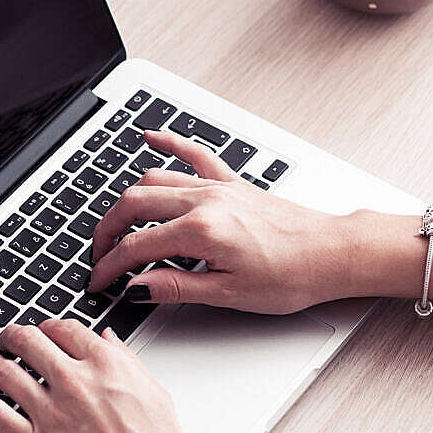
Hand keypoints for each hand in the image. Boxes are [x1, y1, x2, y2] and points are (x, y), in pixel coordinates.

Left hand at [0, 319, 231, 432]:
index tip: (46, 331)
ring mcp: (50, 412)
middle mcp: (74, 382)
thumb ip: (127, 362)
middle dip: (15, 336)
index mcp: (106, 365)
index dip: (50, 327)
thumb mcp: (155, 394)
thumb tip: (108, 340)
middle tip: (10, 338)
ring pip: (6, 372)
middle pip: (30, 342)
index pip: (66, 329)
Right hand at [89, 129, 360, 312]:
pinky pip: (195, 154)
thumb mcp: (229, 295)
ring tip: (117, 224)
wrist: (332, 253)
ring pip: (155, 180)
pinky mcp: (233, 183)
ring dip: (128, 200)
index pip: (136, 247)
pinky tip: (150, 137)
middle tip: (100, 255)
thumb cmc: (293, 275)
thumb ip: (177, 288)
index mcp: (201, 232)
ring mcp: (219, 188)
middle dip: (107, 231)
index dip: (110, 267)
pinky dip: (169, 143)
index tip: (99, 282)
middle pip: (134, 205)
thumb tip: (137, 288)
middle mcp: (206, 201)